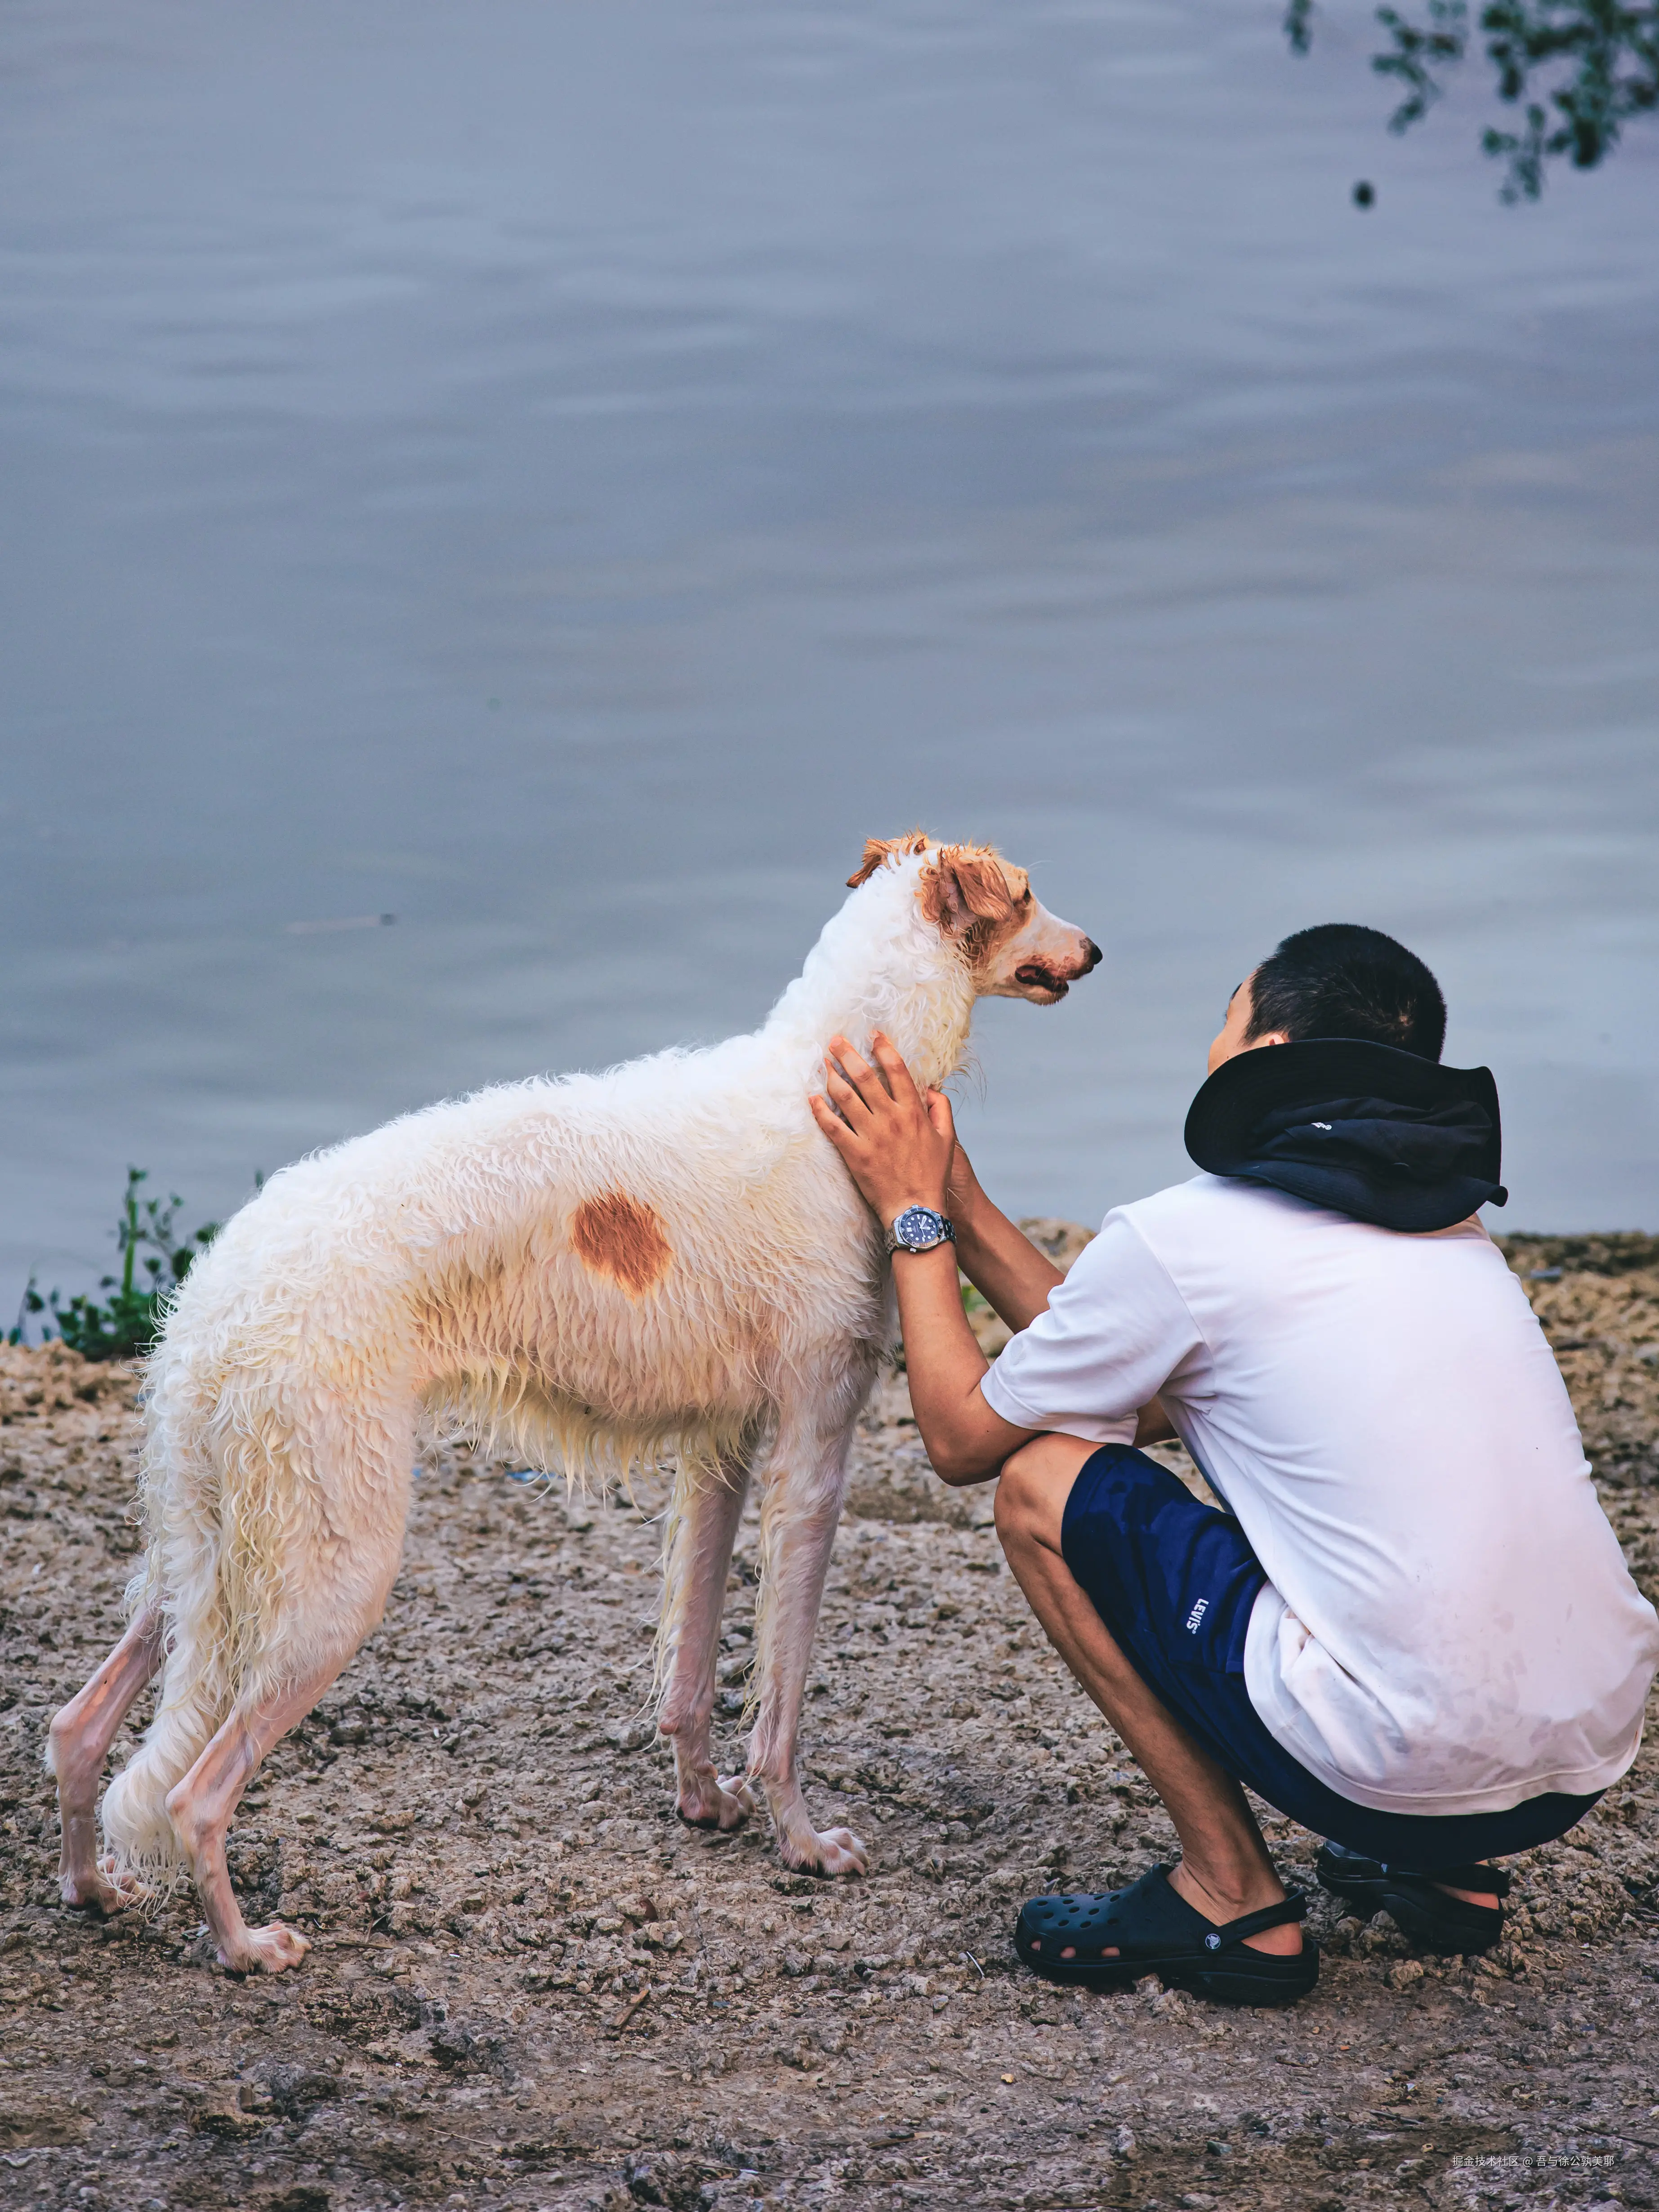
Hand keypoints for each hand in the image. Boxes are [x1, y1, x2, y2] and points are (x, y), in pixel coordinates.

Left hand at [809, 1033, 956, 1223]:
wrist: (916, 1209)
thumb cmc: (932, 1175)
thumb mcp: (947, 1139)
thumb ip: (942, 1109)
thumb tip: (932, 1089)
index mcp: (913, 1112)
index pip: (897, 1070)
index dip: (883, 1048)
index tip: (872, 1034)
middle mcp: (891, 1119)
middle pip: (865, 1078)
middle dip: (848, 1055)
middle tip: (834, 1041)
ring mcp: (872, 1136)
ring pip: (846, 1098)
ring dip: (832, 1077)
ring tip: (823, 1063)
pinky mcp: (855, 1154)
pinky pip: (833, 1127)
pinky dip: (820, 1111)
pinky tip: (811, 1098)